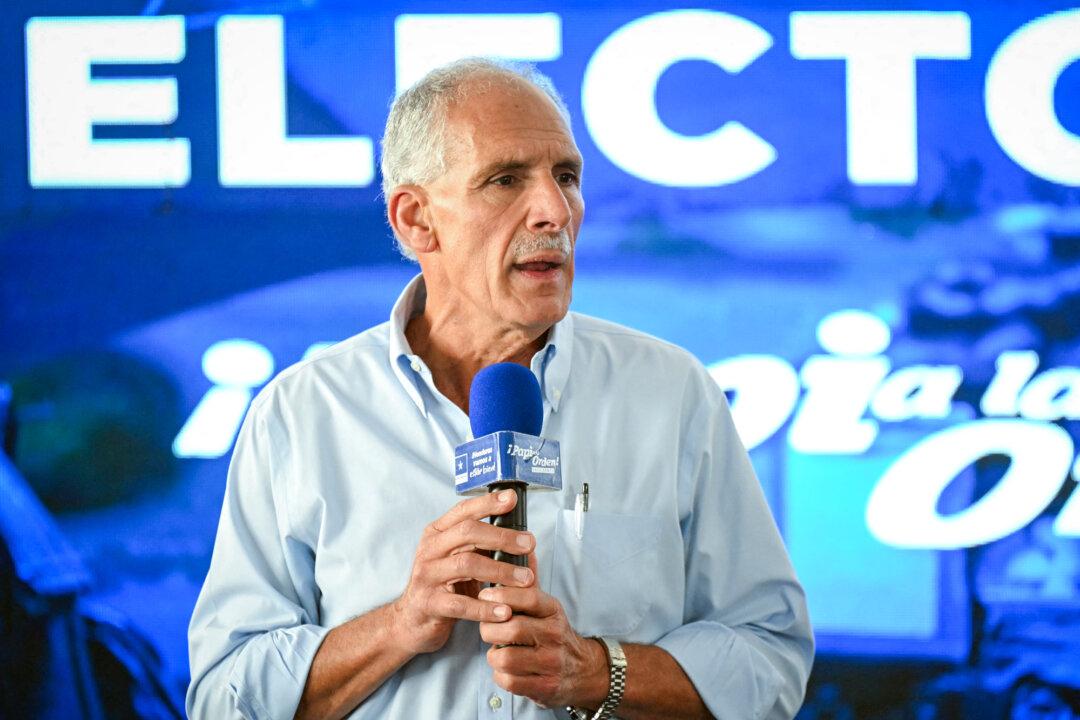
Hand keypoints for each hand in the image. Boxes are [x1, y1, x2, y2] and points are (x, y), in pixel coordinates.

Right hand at [391, 490, 536, 655]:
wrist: (412, 620)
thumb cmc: (443, 585)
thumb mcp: (457, 557)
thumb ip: (479, 544)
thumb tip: (519, 534)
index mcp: (437, 533)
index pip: (463, 511)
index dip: (488, 503)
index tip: (512, 499)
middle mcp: (429, 549)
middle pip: (467, 532)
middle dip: (502, 536)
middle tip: (529, 543)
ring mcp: (426, 575)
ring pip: (466, 564)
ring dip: (500, 571)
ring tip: (526, 579)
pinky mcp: (428, 603)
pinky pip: (460, 604)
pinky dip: (485, 608)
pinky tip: (505, 611)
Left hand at [479, 554, 607, 709]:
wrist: (585, 671)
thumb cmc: (555, 634)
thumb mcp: (547, 606)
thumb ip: (531, 579)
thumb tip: (525, 546)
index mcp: (554, 611)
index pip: (528, 597)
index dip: (503, 595)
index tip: (485, 594)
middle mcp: (555, 635)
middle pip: (511, 628)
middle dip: (489, 629)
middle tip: (487, 628)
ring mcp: (551, 663)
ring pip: (506, 658)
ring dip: (494, 655)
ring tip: (498, 650)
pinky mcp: (545, 687)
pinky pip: (509, 681)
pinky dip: (501, 675)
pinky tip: (506, 669)